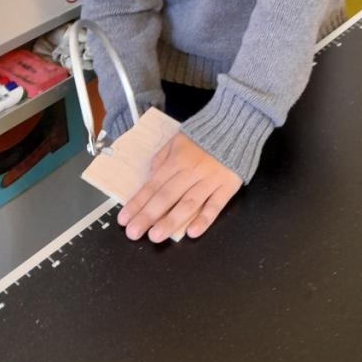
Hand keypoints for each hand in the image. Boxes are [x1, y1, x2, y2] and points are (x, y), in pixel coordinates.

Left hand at [116, 132, 241, 241]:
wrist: (237, 125)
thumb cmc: (205, 134)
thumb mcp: (178, 139)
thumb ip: (162, 157)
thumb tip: (150, 177)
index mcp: (177, 159)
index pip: (153, 185)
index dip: (138, 202)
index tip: (124, 220)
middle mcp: (191, 171)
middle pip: (166, 196)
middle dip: (148, 216)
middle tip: (133, 234)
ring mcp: (210, 180)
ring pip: (188, 203)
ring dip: (171, 220)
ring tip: (155, 236)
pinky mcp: (227, 186)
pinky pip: (216, 205)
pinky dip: (205, 219)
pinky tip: (193, 232)